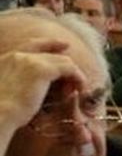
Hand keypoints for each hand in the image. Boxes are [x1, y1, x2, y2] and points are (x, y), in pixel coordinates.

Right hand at [0, 39, 87, 155]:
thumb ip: (19, 82)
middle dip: (67, 67)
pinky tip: (80, 89)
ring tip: (77, 90)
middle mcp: (17, 56)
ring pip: (63, 61)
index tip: (65, 44)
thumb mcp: (7, 91)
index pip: (32, 45)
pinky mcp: (41, 70)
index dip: (50, 43)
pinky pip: (69, 68)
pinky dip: (78, 78)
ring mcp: (29, 61)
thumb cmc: (1, 111)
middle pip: (52, 55)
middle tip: (76, 83)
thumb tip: (36, 88)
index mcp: (6, 59)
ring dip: (74, 74)